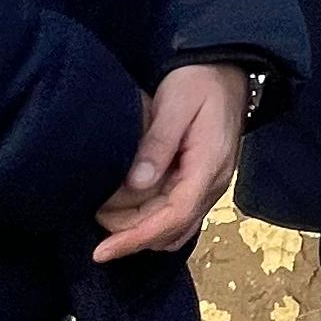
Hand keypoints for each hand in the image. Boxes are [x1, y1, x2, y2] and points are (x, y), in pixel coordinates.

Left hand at [93, 63, 248, 262]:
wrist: (227, 70)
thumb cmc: (200, 81)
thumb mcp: (176, 103)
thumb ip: (157, 143)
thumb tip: (136, 184)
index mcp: (209, 166)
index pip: (173, 216)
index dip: (136, 238)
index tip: (103, 250)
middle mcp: (213, 184)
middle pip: (171, 229)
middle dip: (131, 234)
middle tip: (93, 216)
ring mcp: (210, 185)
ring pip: (175, 228)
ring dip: (140, 230)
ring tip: (105, 216)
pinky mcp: (202, 182)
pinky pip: (177, 215)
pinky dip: (151, 220)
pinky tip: (129, 209)